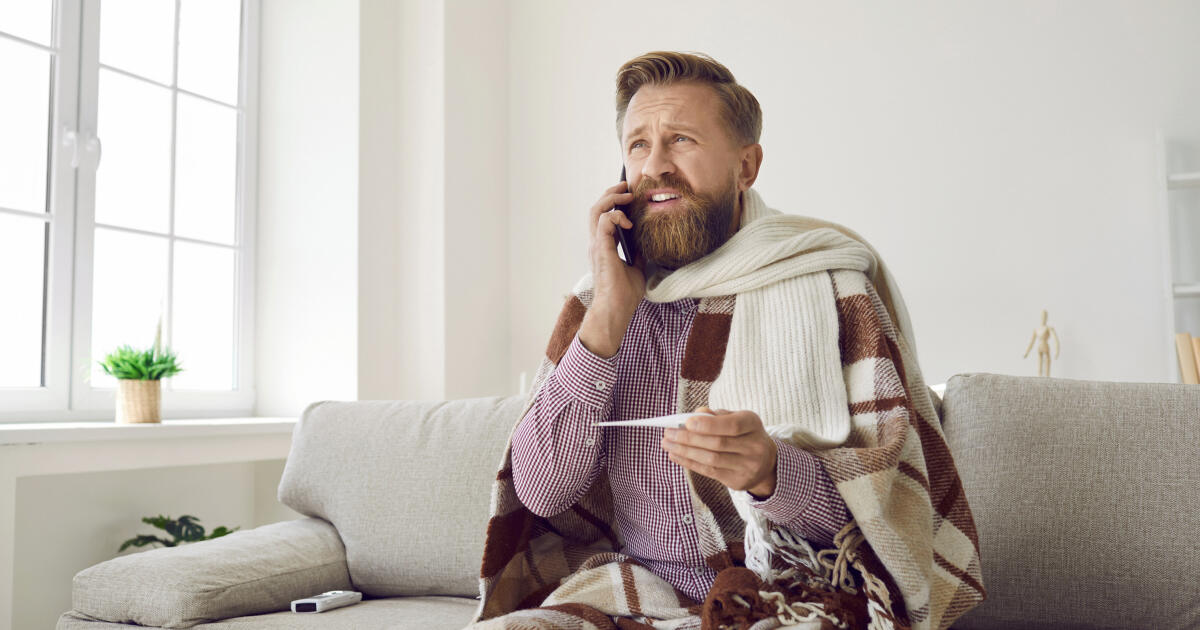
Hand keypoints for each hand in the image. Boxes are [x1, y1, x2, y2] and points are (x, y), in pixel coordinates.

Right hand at [579, 180, 646, 357]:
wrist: (616, 310)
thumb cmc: (623, 295)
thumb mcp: (636, 268)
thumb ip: (638, 254)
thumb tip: (646, 243)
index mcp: (603, 247)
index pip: (603, 217)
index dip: (614, 203)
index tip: (628, 196)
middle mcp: (597, 243)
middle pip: (597, 209)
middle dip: (611, 193)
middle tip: (626, 187)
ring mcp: (597, 245)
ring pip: (596, 211)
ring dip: (611, 199)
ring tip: (626, 195)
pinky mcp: (601, 249)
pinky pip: (604, 222)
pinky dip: (616, 216)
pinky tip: (629, 221)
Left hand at [661, 407, 777, 497]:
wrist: (766, 462)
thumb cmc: (743, 434)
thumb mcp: (736, 418)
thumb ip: (716, 416)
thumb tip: (695, 415)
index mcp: (752, 424)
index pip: (732, 425)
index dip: (708, 424)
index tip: (686, 422)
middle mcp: (754, 447)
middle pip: (717, 443)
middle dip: (688, 439)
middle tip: (668, 433)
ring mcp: (747, 466)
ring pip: (711, 459)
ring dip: (685, 452)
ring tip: (667, 444)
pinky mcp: (738, 481)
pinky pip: (709, 472)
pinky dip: (689, 463)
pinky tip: (675, 456)